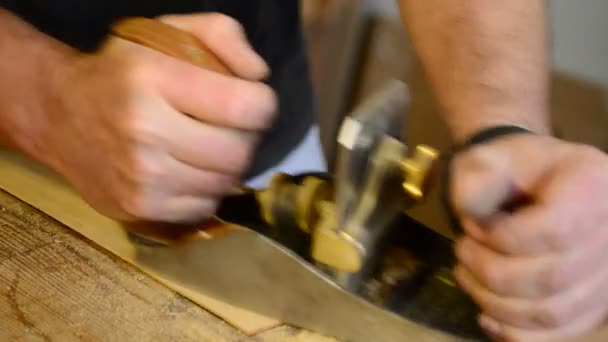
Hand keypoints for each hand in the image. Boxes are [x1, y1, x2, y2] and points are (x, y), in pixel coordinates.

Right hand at [27, 13, 275, 222]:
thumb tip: (258, 75)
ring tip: (209, 146)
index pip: (243, 106)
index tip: (252, 100)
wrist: (59, 115)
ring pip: (224, 183)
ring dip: (228, 165)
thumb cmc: (122, 71)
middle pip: (238, 152)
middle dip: (247, 138)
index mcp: (153, 79)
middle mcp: (145, 131)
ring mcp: (140, 176)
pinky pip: (203, 206)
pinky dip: (207, 189)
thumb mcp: (167, 31)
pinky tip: (190, 170)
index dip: (262, 104)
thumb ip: (223, 37)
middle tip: (231, 126)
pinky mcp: (138, 207)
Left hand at [450, 134, 607, 340]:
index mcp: (592, 184)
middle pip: (553, 278)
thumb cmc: (508, 170)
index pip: (554, 232)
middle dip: (491, 273)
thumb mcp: (486, 160)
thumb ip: (476, 179)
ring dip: (497, 304)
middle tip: (461, 253)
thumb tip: (470, 210)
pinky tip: (488, 317)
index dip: (501, 240)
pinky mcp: (596, 301)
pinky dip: (520, 335)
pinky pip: (562, 334)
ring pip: (555, 313)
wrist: (531, 183)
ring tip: (467, 277)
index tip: (471, 227)